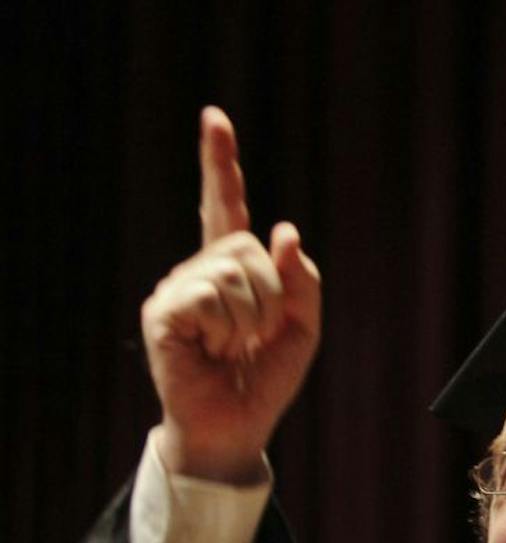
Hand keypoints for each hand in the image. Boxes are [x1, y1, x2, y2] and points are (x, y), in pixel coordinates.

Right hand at [140, 108, 320, 482]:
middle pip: (251, 247)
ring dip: (252, 318)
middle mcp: (200, 270)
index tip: (214, 117)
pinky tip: (213, 351)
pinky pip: (212, 297)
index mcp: (233, 268)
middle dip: (273, 296)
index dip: (220, 163)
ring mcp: (177, 288)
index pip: (226, 206)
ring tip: (234, 347)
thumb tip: (284, 230)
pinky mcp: (162, 311)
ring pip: (236, 272)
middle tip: (257, 337)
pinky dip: (227, 329)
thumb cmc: (266, 377)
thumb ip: (302, 278)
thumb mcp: (305, 327)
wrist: (238, 425)